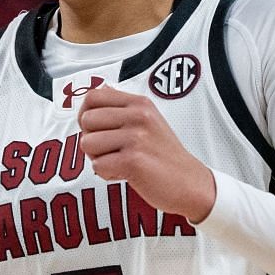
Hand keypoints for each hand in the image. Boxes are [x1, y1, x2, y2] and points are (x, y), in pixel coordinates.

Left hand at [77, 86, 217, 221]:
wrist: (189, 182)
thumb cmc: (163, 155)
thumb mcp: (147, 121)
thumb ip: (122, 108)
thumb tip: (98, 91)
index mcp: (139, 103)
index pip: (93, 97)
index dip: (85, 114)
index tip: (96, 129)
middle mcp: (138, 116)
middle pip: (86, 120)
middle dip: (91, 139)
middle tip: (112, 151)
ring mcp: (137, 137)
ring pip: (87, 143)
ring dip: (98, 158)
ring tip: (120, 161)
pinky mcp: (133, 160)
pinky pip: (97, 165)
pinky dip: (107, 174)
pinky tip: (126, 173)